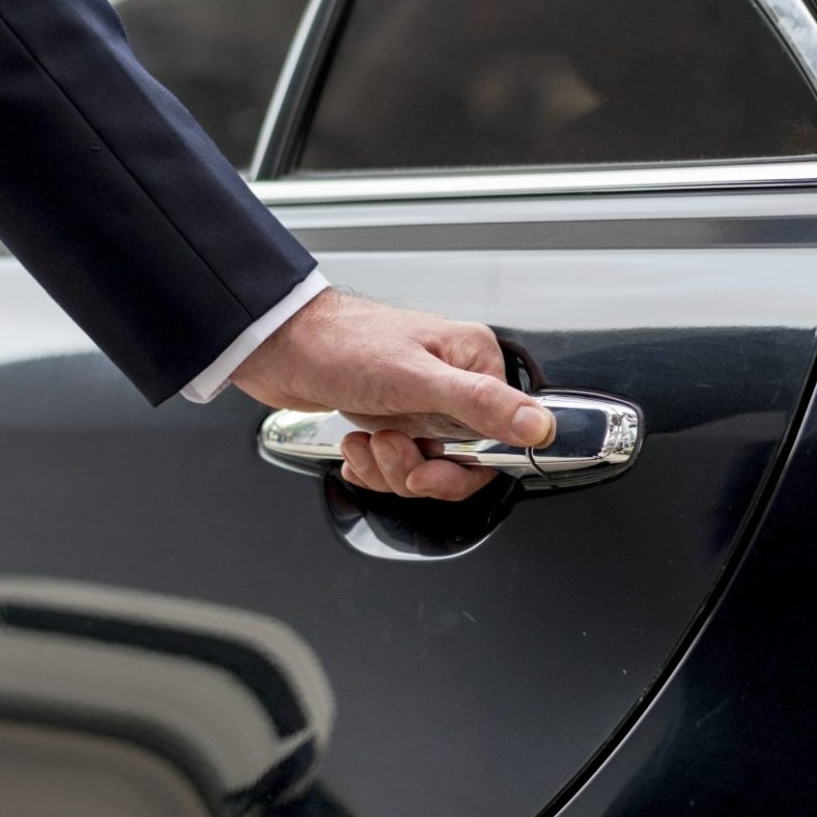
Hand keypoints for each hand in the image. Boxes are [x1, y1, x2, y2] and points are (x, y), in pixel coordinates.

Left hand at [230, 288, 554, 500]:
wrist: (277, 346)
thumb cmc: (340, 346)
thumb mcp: (415, 380)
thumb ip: (481, 406)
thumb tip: (539, 425)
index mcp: (473, 362)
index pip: (500, 439)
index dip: (463, 468)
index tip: (431, 470)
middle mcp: (452, 381)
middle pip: (462, 460)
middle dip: (417, 468)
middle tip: (389, 449)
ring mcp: (421, 401)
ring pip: (426, 466)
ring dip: (389, 466)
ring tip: (365, 441)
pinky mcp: (393, 416)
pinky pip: (399, 463)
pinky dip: (373, 465)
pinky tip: (355, 446)